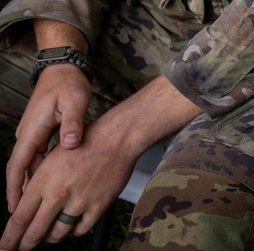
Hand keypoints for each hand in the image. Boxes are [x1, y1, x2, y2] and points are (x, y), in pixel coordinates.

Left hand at [1, 105, 134, 250]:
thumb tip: (27, 205)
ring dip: (51, 237)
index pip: (19, 219)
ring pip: (58, 234)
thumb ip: (38, 183)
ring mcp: (79, 202)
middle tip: (22, 249)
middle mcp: (58, 194)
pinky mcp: (98, 206)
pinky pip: (81, 230)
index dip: (9, 238)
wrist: (117, 138)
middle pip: (35, 232)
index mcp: (43, 181)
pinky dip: (74, 230)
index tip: (5, 247)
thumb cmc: (86, 142)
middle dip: (25, 245)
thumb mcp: (52, 158)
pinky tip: (73, 224)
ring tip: (49, 235)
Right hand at [5, 65, 90, 215]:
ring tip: (35, 206)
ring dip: (29, 183)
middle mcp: (27, 134)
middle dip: (18, 193)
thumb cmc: (68, 84)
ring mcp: (32, 133)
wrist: (62, 69)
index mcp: (32, 130)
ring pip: (28, 164)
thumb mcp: (74, 102)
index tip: (14, 209)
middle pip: (19, 170)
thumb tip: (70, 144)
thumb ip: (72, 123)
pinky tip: (47, 183)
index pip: (18, 165)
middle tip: (21, 217)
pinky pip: (36, 156)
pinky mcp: (40, 131)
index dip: (15, 188)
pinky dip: (38, 171)